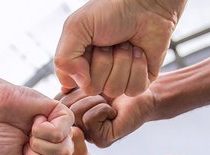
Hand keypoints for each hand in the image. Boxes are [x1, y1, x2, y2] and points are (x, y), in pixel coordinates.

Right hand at [55, 0, 184, 96]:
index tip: (87, 48)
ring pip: (114, 90)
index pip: (69, 84)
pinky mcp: (140, 81)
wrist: (145, 5)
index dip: (78, 68)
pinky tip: (139, 52)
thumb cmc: (110, 11)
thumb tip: (81, 84)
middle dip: (103, 62)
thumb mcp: (76, 27)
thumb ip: (64, 58)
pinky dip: (137, 67)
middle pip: (92, 89)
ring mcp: (118, 79)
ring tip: (125, 44)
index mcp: (77, 62)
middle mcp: (96, 73)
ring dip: (121, 62)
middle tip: (109, 42)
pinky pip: (134, 90)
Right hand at [58, 88, 156, 147]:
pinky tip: (113, 110)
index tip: (87, 86)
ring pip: (75, 114)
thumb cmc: (116, 81)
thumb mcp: (85, 79)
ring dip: (95, 99)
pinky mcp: (102, 140)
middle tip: (100, 93)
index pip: (54, 103)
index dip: (70, 89)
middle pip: (63, 109)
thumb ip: (67, 86)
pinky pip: (90, 119)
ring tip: (107, 101)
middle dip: (82, 92)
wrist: (143, 91)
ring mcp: (89, 137)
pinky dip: (103, 108)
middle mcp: (76, 129)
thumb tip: (60, 89)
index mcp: (69, 115)